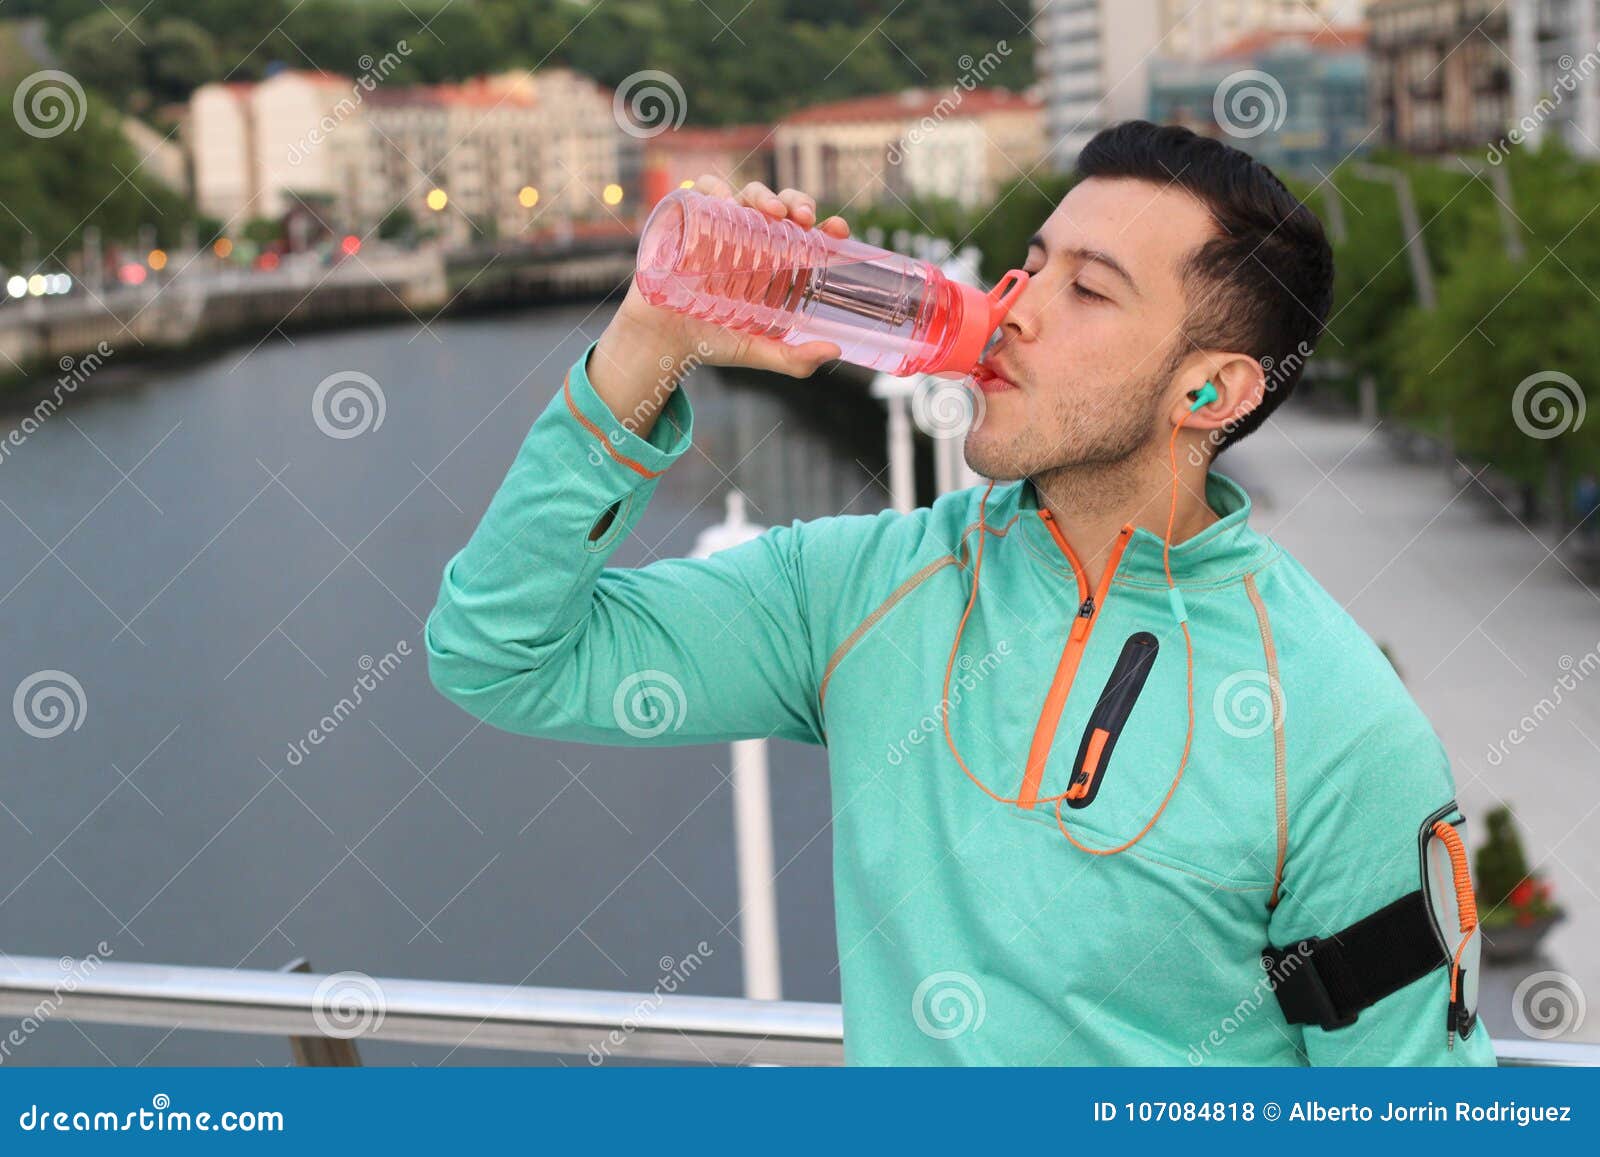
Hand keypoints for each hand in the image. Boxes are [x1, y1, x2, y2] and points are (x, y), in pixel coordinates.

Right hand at [597, 177, 849, 388]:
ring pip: (747, 193)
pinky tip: (725, 201)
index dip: (826, 226)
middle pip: (780, 205)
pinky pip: (702, 190)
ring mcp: (720, 225)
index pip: (806, 233)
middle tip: (804, 219)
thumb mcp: (757, 351)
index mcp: (774, 260)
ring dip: (763, 193)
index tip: (838, 230)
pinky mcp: (689, 219)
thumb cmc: (712, 341)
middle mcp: (750, 237)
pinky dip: (715, 188)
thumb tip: (833, 352)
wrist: (663, 339)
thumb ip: (794, 359)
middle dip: (797, 201)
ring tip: (772, 211)